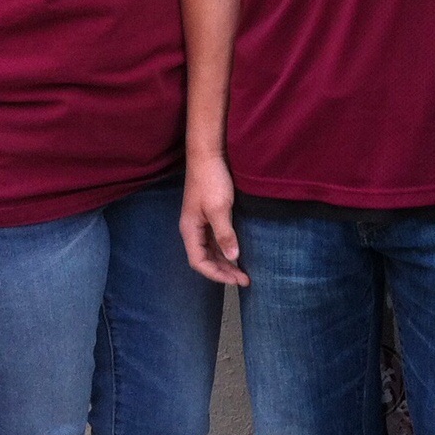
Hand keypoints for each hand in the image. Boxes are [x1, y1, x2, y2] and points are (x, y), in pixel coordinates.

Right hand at [180, 154, 248, 286]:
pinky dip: (226, 249)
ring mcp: (200, 223)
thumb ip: (225, 234)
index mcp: (189, 230)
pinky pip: (215, 240)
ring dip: (226, 262)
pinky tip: (238, 253)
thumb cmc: (211, 180)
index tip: (235, 280)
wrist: (208, 155)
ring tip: (243, 272)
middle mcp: (192, 229)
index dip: (216, 274)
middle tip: (245, 280)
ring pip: (211, 250)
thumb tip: (233, 257)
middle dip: (224, 271)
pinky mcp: (209, 215)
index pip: (198, 262)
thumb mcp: (220, 208)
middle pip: (205, 258)